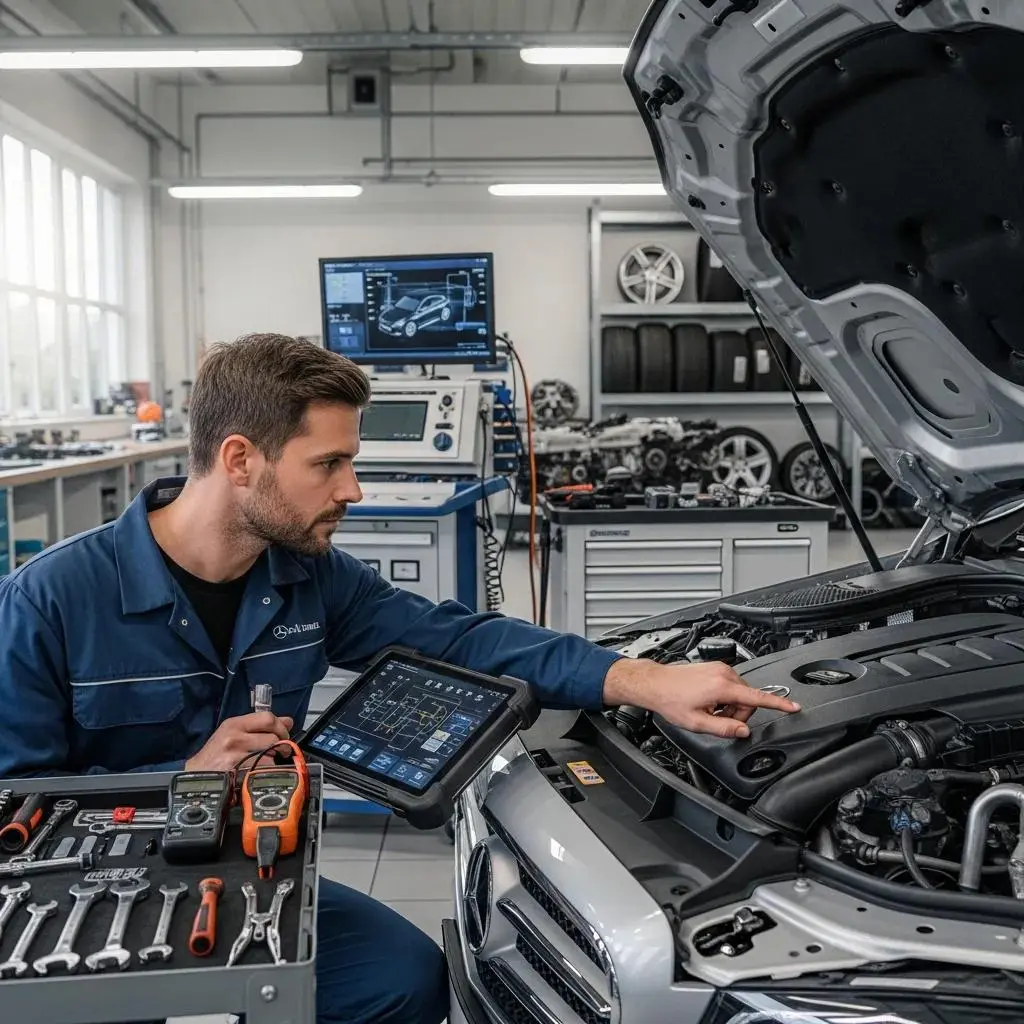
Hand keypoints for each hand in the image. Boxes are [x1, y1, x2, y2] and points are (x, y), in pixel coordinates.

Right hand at [185, 712, 293, 770]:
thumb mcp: (234, 734)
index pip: (267, 718)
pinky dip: (265, 773)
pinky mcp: (236, 773)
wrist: (195, 777)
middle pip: (272, 738)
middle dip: (282, 746)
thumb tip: (288, 721)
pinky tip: (260, 774)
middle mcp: (234, 737)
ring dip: (274, 762)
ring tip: (267, 764)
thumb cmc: (216, 755)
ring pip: (269, 756)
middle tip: (282, 752)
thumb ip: (260, 726)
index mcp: (234, 724)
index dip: (281, 727)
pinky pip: (261, 771)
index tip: (284, 735)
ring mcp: (234, 756)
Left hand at [602, 657, 798, 738]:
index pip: (758, 697)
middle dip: (738, 713)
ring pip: (740, 693)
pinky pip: (731, 686)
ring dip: (730, 706)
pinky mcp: (716, 667)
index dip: (778, 704)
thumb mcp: (697, 722)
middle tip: (717, 719)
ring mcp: (720, 668)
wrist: (656, 683)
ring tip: (709, 710)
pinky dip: (725, 697)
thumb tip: (743, 731)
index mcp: (722, 687)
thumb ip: (724, 729)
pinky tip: (708, 701)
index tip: (794, 707)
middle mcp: (724, 673)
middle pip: (748, 699)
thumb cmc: (671, 701)